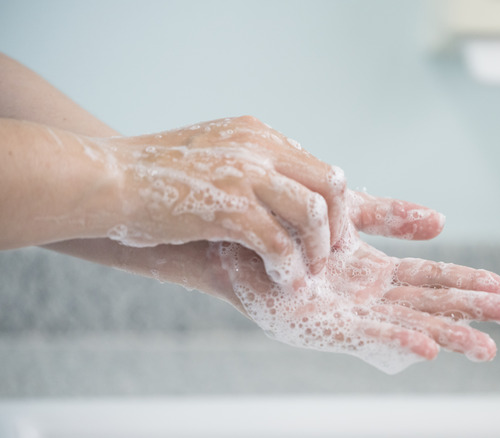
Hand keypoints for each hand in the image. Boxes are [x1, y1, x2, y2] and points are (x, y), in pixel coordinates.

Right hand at [96, 116, 347, 284]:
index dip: (330, 204)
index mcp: (256, 134)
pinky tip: (284, 281)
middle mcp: (258, 147)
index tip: (324, 233)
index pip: (317, 166)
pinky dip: (289, 267)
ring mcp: (245, 175)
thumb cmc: (152, 173)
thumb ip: (249, 164)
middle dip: (337, 225)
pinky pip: (279, 243)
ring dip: (317, 249)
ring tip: (307, 272)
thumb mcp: (212, 152)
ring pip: (313, 213)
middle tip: (326, 255)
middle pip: (329, 184)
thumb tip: (281, 192)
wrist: (105, 178)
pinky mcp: (228, 208)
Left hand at [202, 192, 499, 373]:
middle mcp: (366, 298)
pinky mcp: (320, 324)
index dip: (474, 282)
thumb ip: (394, 216)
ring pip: (408, 325)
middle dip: (475, 309)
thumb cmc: (285, 223)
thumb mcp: (348, 213)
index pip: (435, 279)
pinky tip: (428, 347)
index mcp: (375, 273)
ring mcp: (346, 314)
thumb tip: (443, 221)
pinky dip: (399, 342)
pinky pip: (367, 335)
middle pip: (432, 304)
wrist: (234, 228)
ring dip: (449, 335)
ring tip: (488, 346)